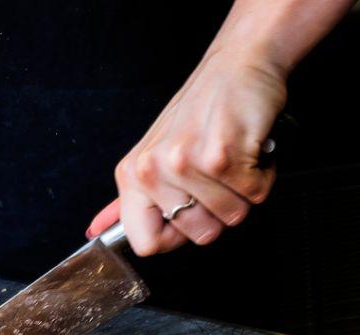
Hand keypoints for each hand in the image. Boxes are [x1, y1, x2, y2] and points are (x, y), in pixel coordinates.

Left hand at [87, 50, 284, 255]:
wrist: (238, 64)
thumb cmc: (203, 111)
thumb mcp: (156, 154)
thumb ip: (134, 198)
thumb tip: (97, 230)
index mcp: (133, 175)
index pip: (146, 244)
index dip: (178, 236)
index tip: (190, 208)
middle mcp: (152, 170)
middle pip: (201, 236)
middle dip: (221, 210)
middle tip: (217, 171)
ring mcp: (184, 163)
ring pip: (232, 217)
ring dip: (243, 190)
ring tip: (233, 156)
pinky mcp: (220, 156)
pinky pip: (254, 195)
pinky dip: (262, 174)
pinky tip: (248, 148)